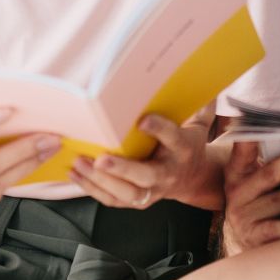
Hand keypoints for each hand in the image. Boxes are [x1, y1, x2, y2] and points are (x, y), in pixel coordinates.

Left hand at [70, 105, 220, 209]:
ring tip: (80, 163)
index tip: (142, 120)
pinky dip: (92, 189)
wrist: (192, 179)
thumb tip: (204, 79)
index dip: (159, 129)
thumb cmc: (187, 145)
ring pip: (127, 193)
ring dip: (101, 180)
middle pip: (146, 176)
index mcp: (182, 149)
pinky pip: (114, 200)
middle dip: (123, 169)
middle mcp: (168, 173)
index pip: (172, 138)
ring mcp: (153, 190)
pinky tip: (75, 174)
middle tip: (102, 158)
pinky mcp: (138, 201)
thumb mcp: (198, 125)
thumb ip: (199, 106)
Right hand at [220, 141, 279, 255]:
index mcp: (237, 172)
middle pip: (270, 172)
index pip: (243, 147)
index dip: (250, 134)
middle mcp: (237, 192)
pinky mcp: (254, 237)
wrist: (244, 246)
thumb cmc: (260, 205)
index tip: (255, 115)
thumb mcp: (257, 182)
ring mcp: (244, 216)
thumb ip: (269, 162)